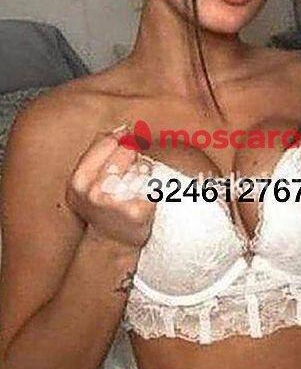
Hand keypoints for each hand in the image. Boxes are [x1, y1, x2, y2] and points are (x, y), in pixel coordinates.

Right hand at [65, 123, 155, 250]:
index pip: (108, 140)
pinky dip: (154, 186)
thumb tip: (124, 128)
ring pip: (143, 165)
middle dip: (133, 157)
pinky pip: (154, 182)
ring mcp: (116, 201)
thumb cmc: (102, 203)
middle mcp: (94, 191)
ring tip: (134, 189)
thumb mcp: (87, 178)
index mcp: (78, 180)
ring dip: (144, 172)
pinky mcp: (138, 211)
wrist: (112, 240)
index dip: (120, 140)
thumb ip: (100, 149)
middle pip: (128, 150)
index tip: (124, 146)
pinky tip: (144, 198)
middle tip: (128, 175)